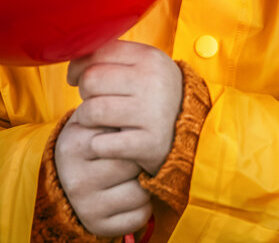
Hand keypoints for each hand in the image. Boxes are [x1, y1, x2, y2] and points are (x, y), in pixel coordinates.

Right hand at [55, 113, 151, 236]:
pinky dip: (144, 206)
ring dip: (146, 183)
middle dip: (142, 158)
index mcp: (74, 144)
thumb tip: (147, 115)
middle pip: (132, 164)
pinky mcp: (97, 224)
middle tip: (137, 154)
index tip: (133, 131)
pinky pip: (139, 216)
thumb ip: (116, 111)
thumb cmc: (95, 137)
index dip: (135, 132)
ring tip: (136, 174)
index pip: (122, 136)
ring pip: (140, 193)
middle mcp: (76, 178)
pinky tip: (133, 194)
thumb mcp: (97, 118)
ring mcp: (85, 205)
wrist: (71, 171)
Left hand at [68, 39, 182, 175]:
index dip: (78, 66)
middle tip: (91, 99)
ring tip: (96, 121)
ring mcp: (151, 113)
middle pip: (90, 80)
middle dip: (83, 92)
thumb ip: (115, 55)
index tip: (76, 77)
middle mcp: (151, 81)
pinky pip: (101, 143)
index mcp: (149, 57)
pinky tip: (107, 142)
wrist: (192, 129)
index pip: (97, 53)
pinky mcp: (148, 143)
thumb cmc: (155, 93)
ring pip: (92, 111)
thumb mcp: (145, 66)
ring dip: (86, 119)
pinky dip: (98, 144)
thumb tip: (73, 54)